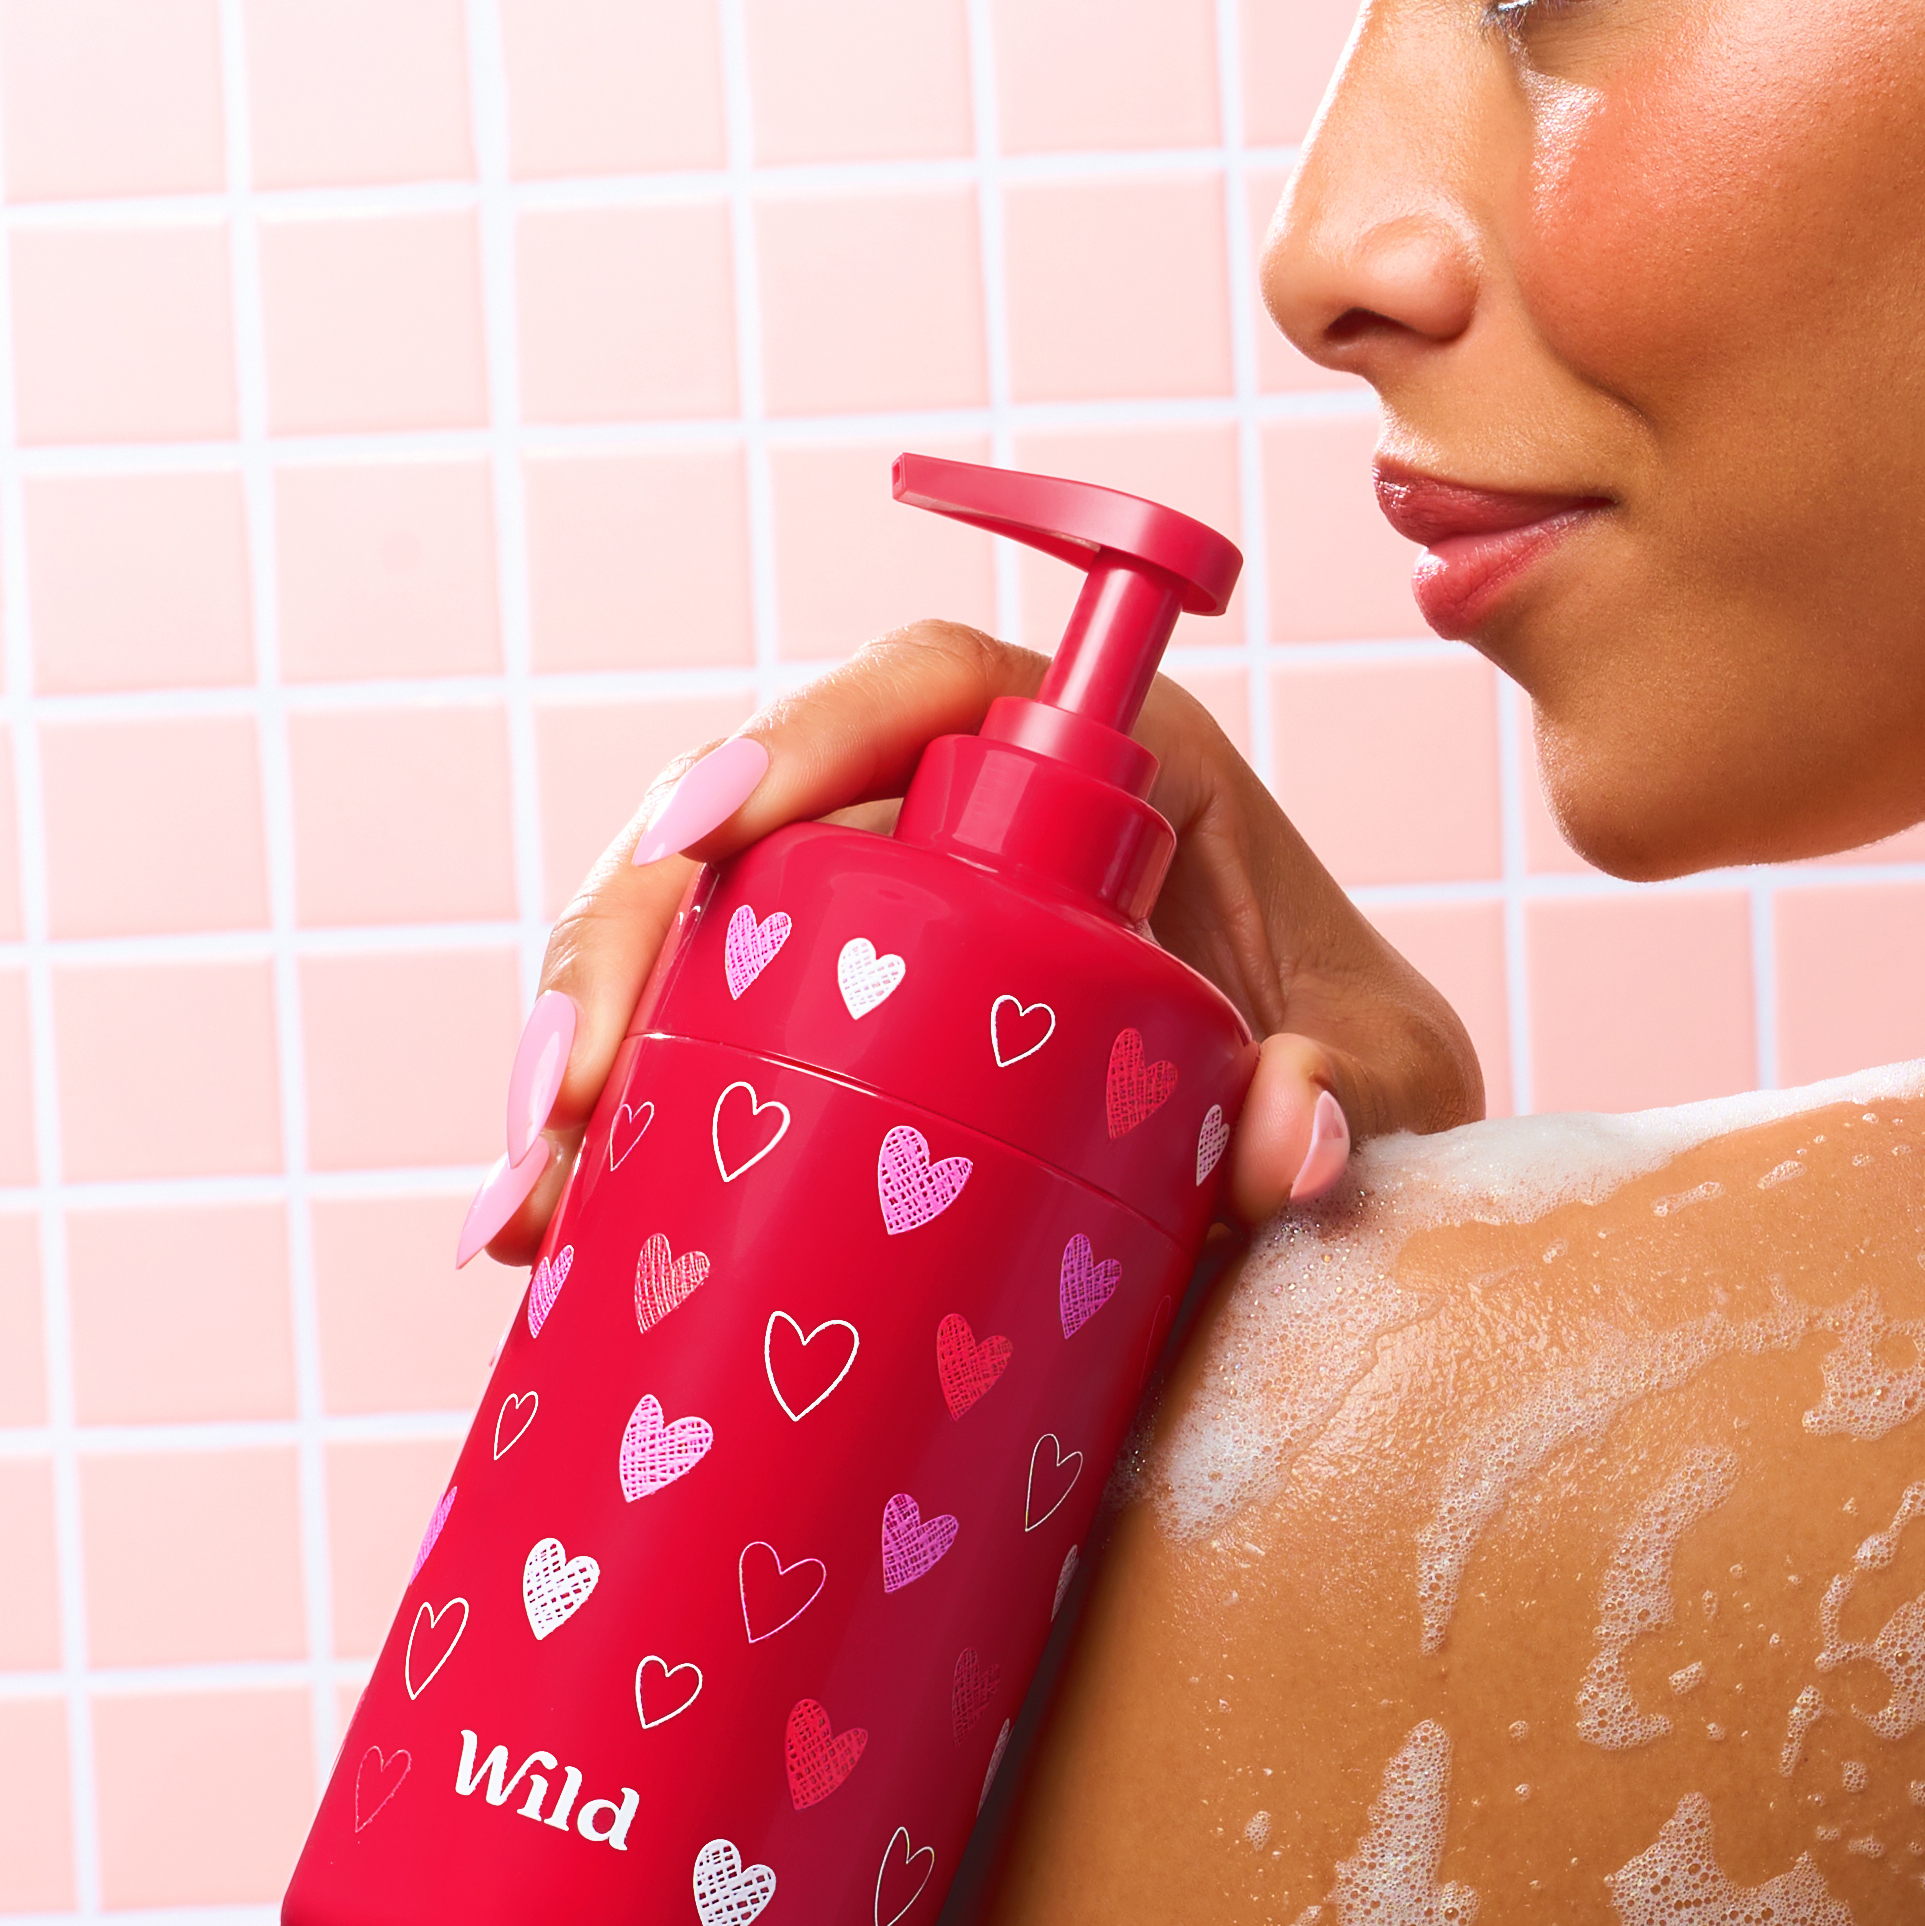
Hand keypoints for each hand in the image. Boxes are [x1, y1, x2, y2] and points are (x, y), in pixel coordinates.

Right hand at [456, 620, 1485, 1267]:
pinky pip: (683, 1059)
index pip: (935, 688)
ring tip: (526, 1200)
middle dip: (632, 930)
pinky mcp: (823, 1051)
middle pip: (756, 816)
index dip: (810, 727)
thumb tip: (1281, 1130)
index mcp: (1109, 766)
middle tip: (574, 1084)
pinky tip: (523, 1236)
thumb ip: (1357, 1099)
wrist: (1350, 1211)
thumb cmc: (1373, 1098)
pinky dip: (594, 1135)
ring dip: (578, 1049)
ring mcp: (876, 944)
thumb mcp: (1401, 1093)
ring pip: (683, 941)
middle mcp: (966, 831)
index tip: (724, 828)